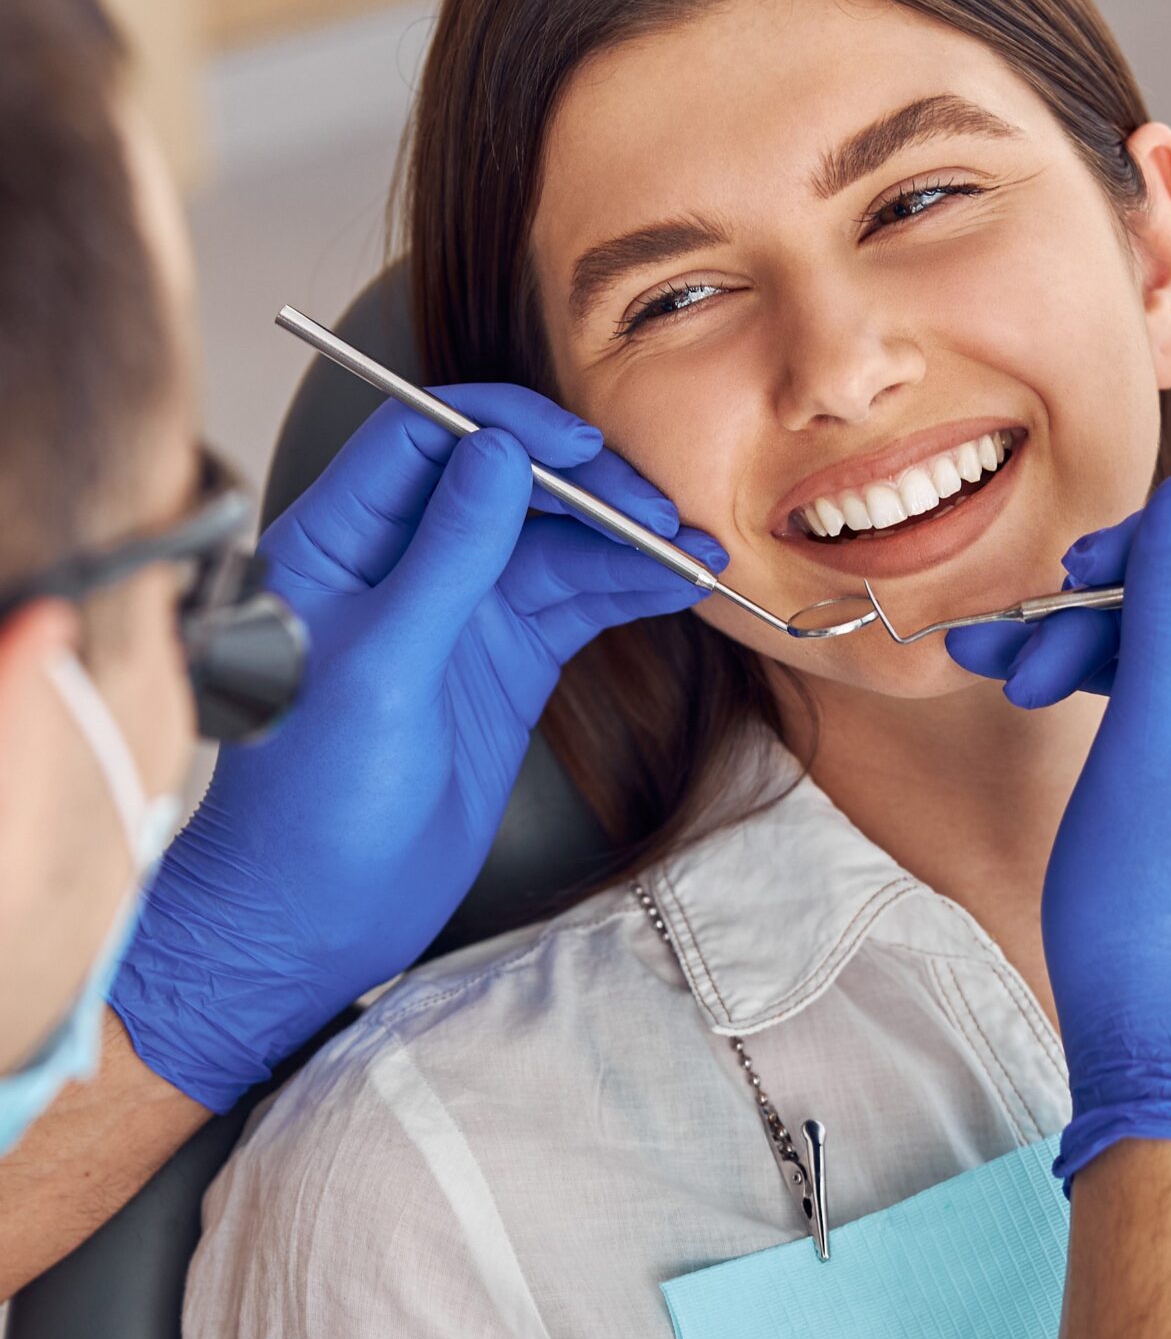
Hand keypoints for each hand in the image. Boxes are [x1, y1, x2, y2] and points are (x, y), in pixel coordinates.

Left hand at [110, 388, 724, 1109]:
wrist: (322, 912)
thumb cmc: (310, 799)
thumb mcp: (382, 666)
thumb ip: (445, 555)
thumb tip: (496, 450)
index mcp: (337, 542)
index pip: (424, 437)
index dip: (507, 426)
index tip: (582, 444)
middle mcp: (399, 562)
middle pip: (506, 482)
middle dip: (587, 488)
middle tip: (659, 510)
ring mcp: (458, 612)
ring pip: (552, 544)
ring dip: (623, 541)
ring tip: (694, 548)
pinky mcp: (502, 662)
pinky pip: (575, 604)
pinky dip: (626, 590)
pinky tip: (675, 584)